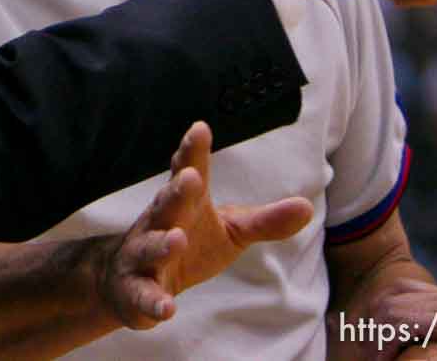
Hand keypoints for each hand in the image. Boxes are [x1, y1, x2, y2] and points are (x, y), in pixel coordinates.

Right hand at [96, 121, 312, 327]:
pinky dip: (153, 301)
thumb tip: (307, 207)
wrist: (129, 279)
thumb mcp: (230, 230)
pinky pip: (143, 295)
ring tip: (177, 238)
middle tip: (190, 178)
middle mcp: (158, 223)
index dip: (192, 151)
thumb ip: (264, 221)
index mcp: (183, 203)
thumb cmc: (188, 243)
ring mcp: (142, 256)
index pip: (187, 171)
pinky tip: (167, 307)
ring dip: (161, 243)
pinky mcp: (135, 291)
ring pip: (148, 247)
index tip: (200, 129)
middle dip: (176, 192)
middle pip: (165, 205)